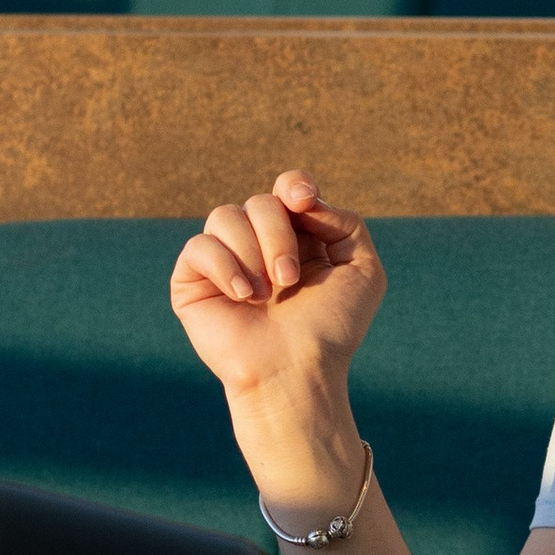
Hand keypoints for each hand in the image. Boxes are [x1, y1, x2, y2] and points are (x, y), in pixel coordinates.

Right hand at [170, 171, 384, 417]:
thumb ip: (346, 223)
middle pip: (261, 202)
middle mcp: (258, 244)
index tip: (303, 200)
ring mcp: (224, 260)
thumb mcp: (362, 270)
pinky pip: (199, 246)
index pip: (287, 187)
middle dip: (279, 235)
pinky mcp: (192, 280)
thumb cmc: (331, 328)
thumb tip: (304, 200)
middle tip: (290, 279)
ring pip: (226, 216)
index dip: (294, 184)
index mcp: (297, 237)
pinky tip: (243, 297)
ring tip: (266, 296)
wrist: (296, 370)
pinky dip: (224, 267)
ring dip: (253, 252)